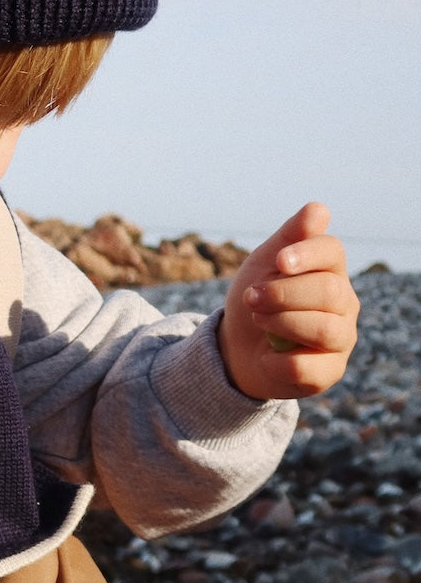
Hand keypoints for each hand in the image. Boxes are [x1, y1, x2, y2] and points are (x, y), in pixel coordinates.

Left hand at [219, 202, 358, 400]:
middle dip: (282, 294)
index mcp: (331, 271)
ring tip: (258, 320)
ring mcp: (340, 339)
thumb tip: (318, 210)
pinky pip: (305, 366)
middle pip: (327, 291)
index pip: (332, 252)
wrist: (237, 350)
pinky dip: (275, 360)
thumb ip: (288, 238)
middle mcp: (344, 304)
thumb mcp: (262, 265)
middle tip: (251, 298)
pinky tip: (265, 356)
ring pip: (322, 329)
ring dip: (280, 323)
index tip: (277, 262)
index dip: (305, 254)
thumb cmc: (256, 301)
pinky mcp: (327, 372)